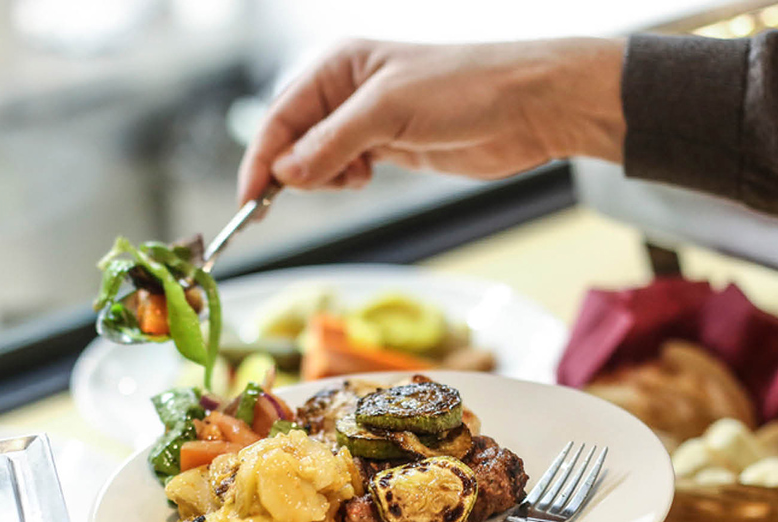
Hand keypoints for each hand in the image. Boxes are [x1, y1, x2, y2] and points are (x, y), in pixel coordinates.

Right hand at [237, 37, 627, 202]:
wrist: (529, 107)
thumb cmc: (466, 88)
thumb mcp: (388, 112)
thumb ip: (331, 143)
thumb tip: (284, 175)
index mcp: (339, 65)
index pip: (280, 116)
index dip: (261, 158)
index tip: (248, 200)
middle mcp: (347, 90)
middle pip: (292, 139)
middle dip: (290, 170)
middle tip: (295, 196)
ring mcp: (368, 120)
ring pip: (317, 159)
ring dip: (323, 177)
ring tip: (354, 176)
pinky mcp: (390, 146)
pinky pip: (344, 169)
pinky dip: (343, 180)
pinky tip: (364, 178)